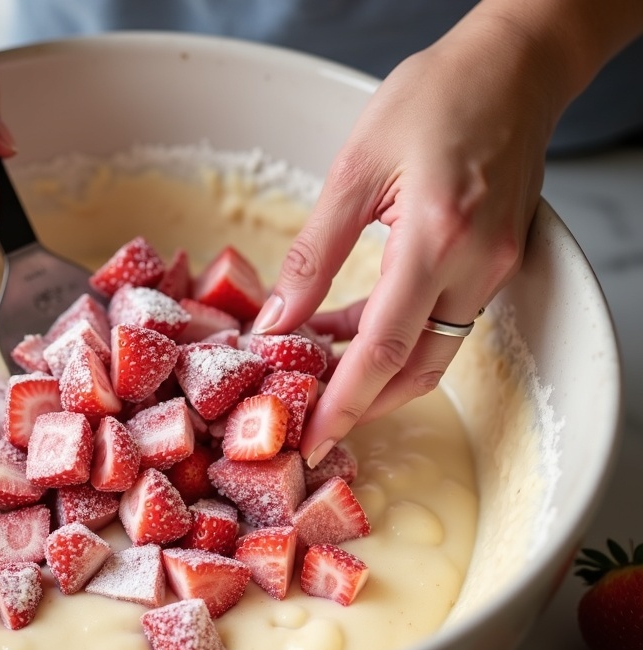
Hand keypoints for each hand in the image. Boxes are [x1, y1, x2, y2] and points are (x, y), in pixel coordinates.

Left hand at [251, 7, 566, 466]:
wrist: (513, 67)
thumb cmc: (434, 97)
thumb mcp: (355, 168)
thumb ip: (314, 252)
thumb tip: (277, 319)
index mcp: (436, 239)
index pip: (383, 348)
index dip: (344, 403)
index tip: (313, 440)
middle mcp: (476, 266)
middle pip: (416, 369)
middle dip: (362, 405)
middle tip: (311, 422)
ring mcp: (494, 268)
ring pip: (433, 351)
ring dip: (378, 372)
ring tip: (317, 367)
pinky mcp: (497, 263)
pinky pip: (444, 321)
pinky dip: (399, 337)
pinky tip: (351, 326)